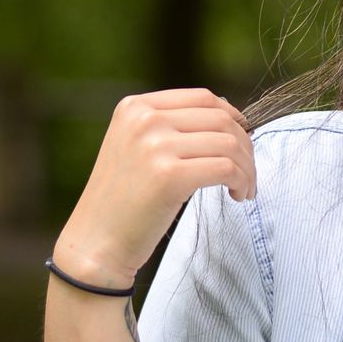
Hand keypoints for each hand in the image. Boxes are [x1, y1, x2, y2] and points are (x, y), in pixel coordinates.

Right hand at [51, 88, 256, 285]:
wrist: (94, 243)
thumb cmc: (122, 202)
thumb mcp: (134, 147)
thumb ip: (170, 126)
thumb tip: (228, 117)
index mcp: (134, 107)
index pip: (203, 98)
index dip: (233, 118)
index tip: (242, 141)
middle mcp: (144, 119)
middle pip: (220, 119)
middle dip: (245, 147)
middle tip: (248, 173)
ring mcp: (155, 145)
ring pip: (229, 144)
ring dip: (247, 168)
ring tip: (245, 189)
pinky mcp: (169, 175)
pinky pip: (226, 168)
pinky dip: (242, 182)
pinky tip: (238, 196)